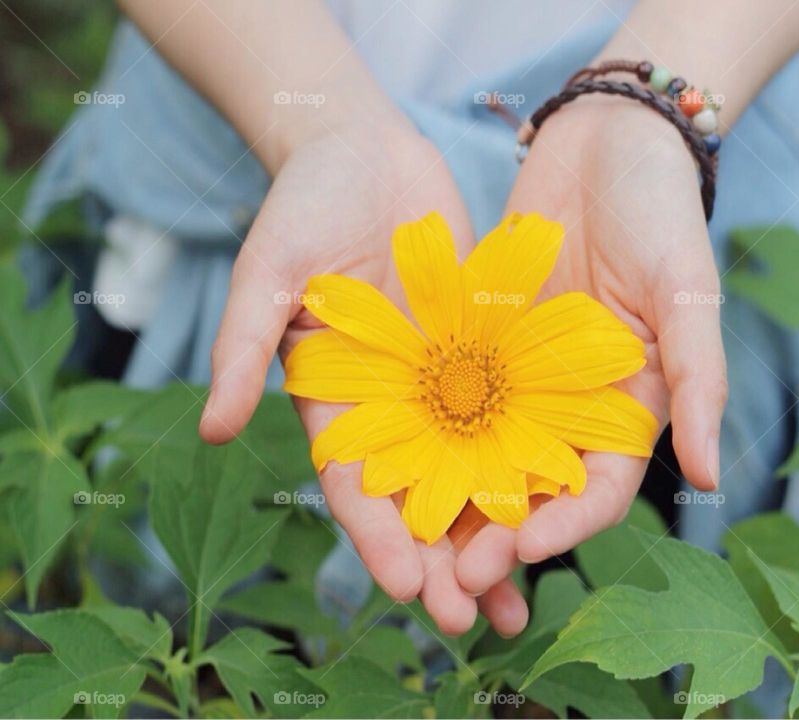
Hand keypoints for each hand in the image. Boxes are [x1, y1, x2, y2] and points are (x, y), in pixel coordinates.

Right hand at [199, 122, 527, 637]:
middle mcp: (390, 406)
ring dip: (493, 535)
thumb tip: (212, 429)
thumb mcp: (269, 271)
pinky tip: (563, 504)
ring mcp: (440, 382)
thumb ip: (243, 346)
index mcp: (334, 402)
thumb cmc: (304, 204)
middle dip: (443, 562)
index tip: (408, 589)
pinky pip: (512, 413)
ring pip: (470, 473)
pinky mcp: (485, 350)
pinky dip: (532, 460)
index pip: (354, 487)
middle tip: (475, 621)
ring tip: (523, 599)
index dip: (377, 540)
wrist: (364, 152)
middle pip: (417, 500)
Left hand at [455, 101, 726, 593]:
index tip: (521, 549)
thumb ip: (698, 381)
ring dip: (457, 504)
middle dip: (499, 535)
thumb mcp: (686, 294)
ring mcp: (526, 377)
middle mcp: (576, 404)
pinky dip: (429, 437)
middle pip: (535, 488)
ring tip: (416, 544)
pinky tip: (393, 468)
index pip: (601, 488)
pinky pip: (453, 399)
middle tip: (455, 575)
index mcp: (632, 405)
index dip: (565, 524)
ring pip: (486, 457)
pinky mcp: (484, 344)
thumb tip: (714, 480)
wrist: (604, 140)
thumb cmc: (659, 210)